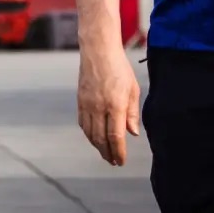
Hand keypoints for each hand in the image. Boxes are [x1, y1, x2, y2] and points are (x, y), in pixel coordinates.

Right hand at [77, 43, 141, 165]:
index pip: (115, 136)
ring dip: (97, 146)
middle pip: (100, 138)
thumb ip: (133, 113)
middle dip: (107, 153)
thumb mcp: (133, 89)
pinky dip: (88, 134)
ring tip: (105, 153)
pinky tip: (94, 138)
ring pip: (90, 133)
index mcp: (115, 105)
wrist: (98, 51)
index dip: (118, 151)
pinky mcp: (80, 100)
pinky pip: (83, 123)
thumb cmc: (119, 68)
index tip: (121, 161)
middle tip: (113, 162)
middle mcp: (98, 107)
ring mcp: (87, 104)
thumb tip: (132, 133)